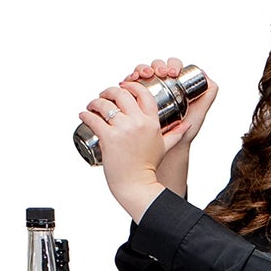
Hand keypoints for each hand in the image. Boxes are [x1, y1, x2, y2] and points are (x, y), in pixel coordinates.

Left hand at [79, 80, 172, 220]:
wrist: (137, 185)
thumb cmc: (148, 167)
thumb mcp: (164, 147)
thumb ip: (175, 134)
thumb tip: (186, 125)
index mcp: (151, 122)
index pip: (142, 92)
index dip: (131, 85)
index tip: (122, 86)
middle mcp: (138, 123)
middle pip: (121, 93)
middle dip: (109, 91)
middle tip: (103, 96)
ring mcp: (123, 129)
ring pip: (104, 104)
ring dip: (95, 102)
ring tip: (92, 106)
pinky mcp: (109, 137)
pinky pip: (93, 119)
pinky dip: (86, 114)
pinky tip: (84, 114)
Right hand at [121, 57, 218, 155]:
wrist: (168, 146)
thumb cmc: (184, 131)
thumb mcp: (199, 112)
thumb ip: (208, 95)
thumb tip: (206, 75)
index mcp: (175, 84)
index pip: (173, 66)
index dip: (173, 65)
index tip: (173, 73)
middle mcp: (161, 84)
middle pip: (157, 65)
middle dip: (158, 65)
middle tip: (161, 73)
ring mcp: (147, 88)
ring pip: (143, 70)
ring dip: (143, 68)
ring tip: (146, 74)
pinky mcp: (135, 95)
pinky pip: (131, 82)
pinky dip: (131, 77)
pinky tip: (132, 79)